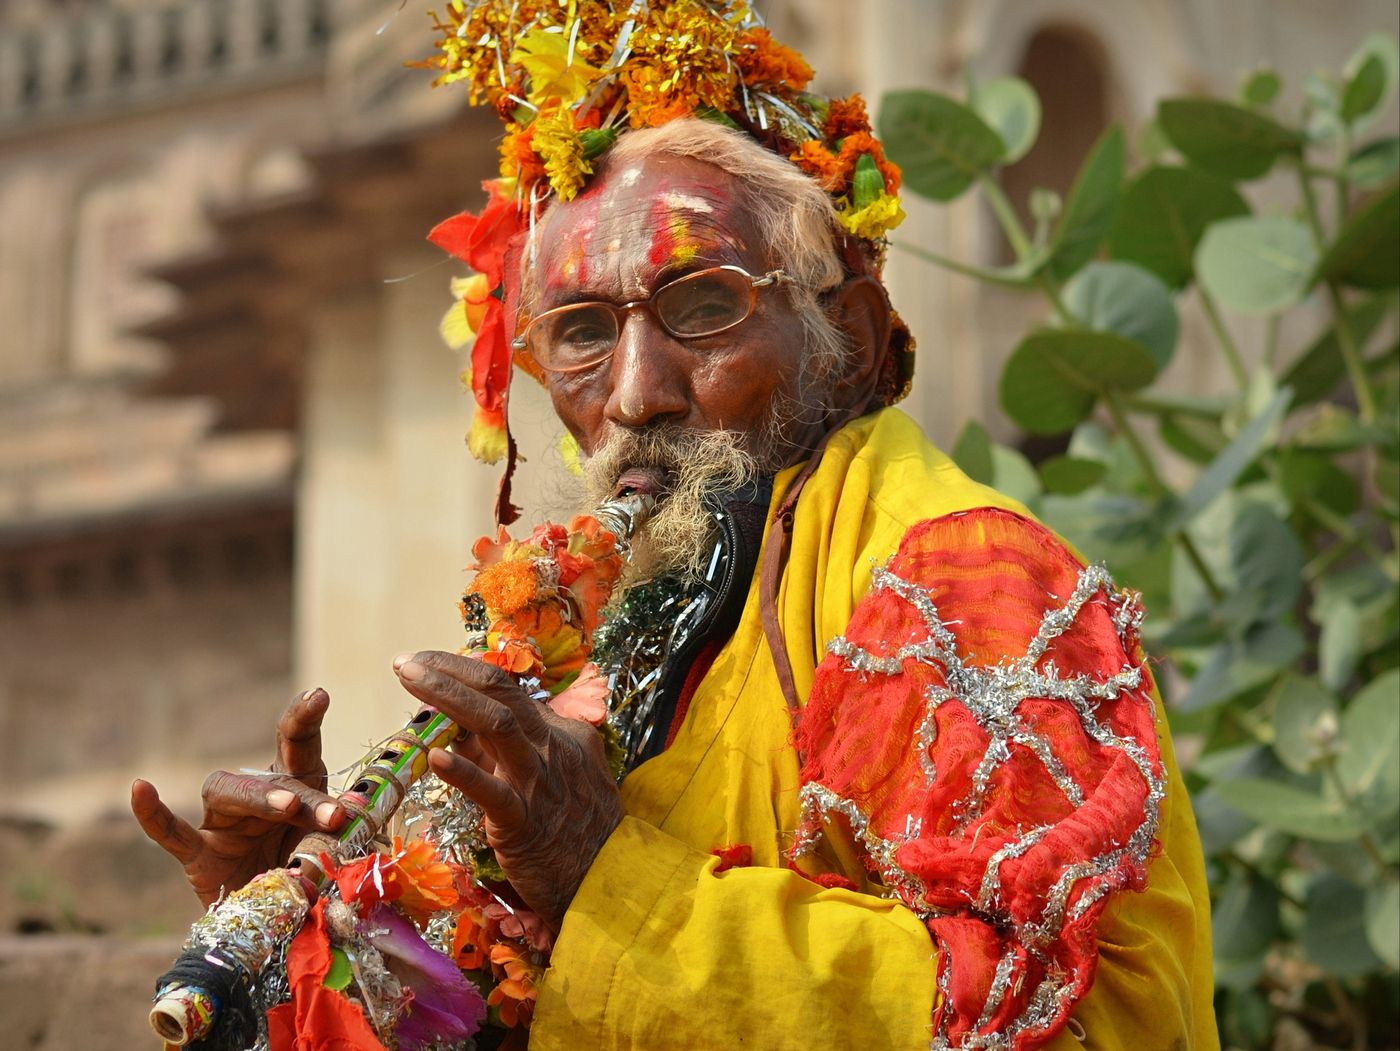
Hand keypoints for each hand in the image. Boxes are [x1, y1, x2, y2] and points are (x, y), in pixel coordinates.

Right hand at [131, 688, 347, 906]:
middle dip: (304, 793)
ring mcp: (223, 823)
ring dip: (260, 799)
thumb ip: (335, 838)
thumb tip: (347, 826)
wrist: (273, 924)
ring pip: (227, 793)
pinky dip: (154, 814)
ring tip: (288, 808)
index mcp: (297, 788)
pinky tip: (141, 788)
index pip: (298, 745)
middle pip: (271, 777)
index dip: (304, 718)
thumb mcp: (330, 854)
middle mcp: (257, 797)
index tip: (318, 695)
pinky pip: (171, 832)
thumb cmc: (306, 878)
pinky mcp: (199, 855)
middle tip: (334, 814)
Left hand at [394, 650, 622, 930]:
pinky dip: (464, 772)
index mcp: (558, 731)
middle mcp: (549, 745)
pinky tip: (435, 757)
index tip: (428, 665)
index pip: (506, 689)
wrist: (609, 877)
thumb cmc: (578, 828)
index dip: (462, 671)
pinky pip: (491, 791)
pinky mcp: (523, 822)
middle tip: (406, 662)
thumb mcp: (558, 773)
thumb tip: (465, 732)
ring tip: (410, 680)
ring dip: (448, 696)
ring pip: (495, 723)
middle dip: (449, 670)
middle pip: (498, 692)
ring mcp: (538, 780)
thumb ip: (516, 751)